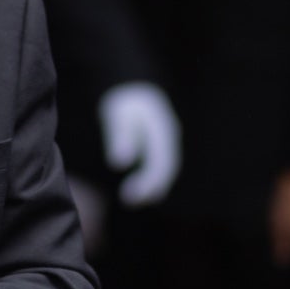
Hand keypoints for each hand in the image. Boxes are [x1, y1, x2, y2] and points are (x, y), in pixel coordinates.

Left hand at [98, 81, 181, 207]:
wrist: (133, 87)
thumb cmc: (124, 101)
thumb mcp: (119, 114)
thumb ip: (120, 136)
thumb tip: (119, 162)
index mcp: (163, 130)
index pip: (162, 162)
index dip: (149, 182)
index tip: (130, 195)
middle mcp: (170, 138)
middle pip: (167, 168)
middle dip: (151, 188)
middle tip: (129, 200)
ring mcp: (168, 142)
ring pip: (166, 169)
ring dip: (151, 186)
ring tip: (131, 199)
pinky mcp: (160, 146)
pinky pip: (160, 166)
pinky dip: (150, 180)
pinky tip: (136, 190)